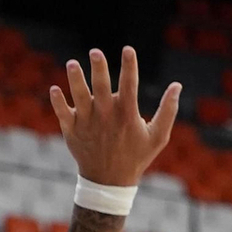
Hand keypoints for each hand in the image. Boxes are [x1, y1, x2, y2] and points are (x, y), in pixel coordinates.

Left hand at [49, 46, 179, 187]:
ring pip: (80, 98)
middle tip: (95, 51)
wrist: (108, 182)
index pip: (129, 85)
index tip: (128, 49)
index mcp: (127, 115)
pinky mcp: (72, 131)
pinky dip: (58, 103)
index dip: (129, 66)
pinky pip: (63, 114)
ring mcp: (87, 123)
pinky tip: (54, 89)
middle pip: (101, 87)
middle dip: (99, 68)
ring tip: (72, 64)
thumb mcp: (157, 137)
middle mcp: (106, 116)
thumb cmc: (135, 156)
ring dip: (75, 80)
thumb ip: (168, 111)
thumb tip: (177, 86)